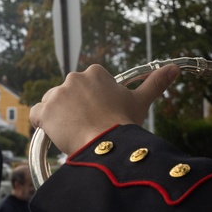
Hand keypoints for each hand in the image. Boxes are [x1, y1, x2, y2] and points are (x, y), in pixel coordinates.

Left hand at [29, 64, 178, 154]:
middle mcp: (74, 77)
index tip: (101, 116)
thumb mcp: (140, 101)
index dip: (93, 103)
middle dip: (76, 110)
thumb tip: (175, 67)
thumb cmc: (125, 123)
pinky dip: (43, 125)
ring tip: (77, 134)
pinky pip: (37, 116)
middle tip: (91, 128)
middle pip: (69, 95)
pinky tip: (58, 134)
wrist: (108, 143)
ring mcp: (57, 93)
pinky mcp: (44, 110)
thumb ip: (155, 82)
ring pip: (53, 105)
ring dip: (61, 118)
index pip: (87, 86)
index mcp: (96, 72)